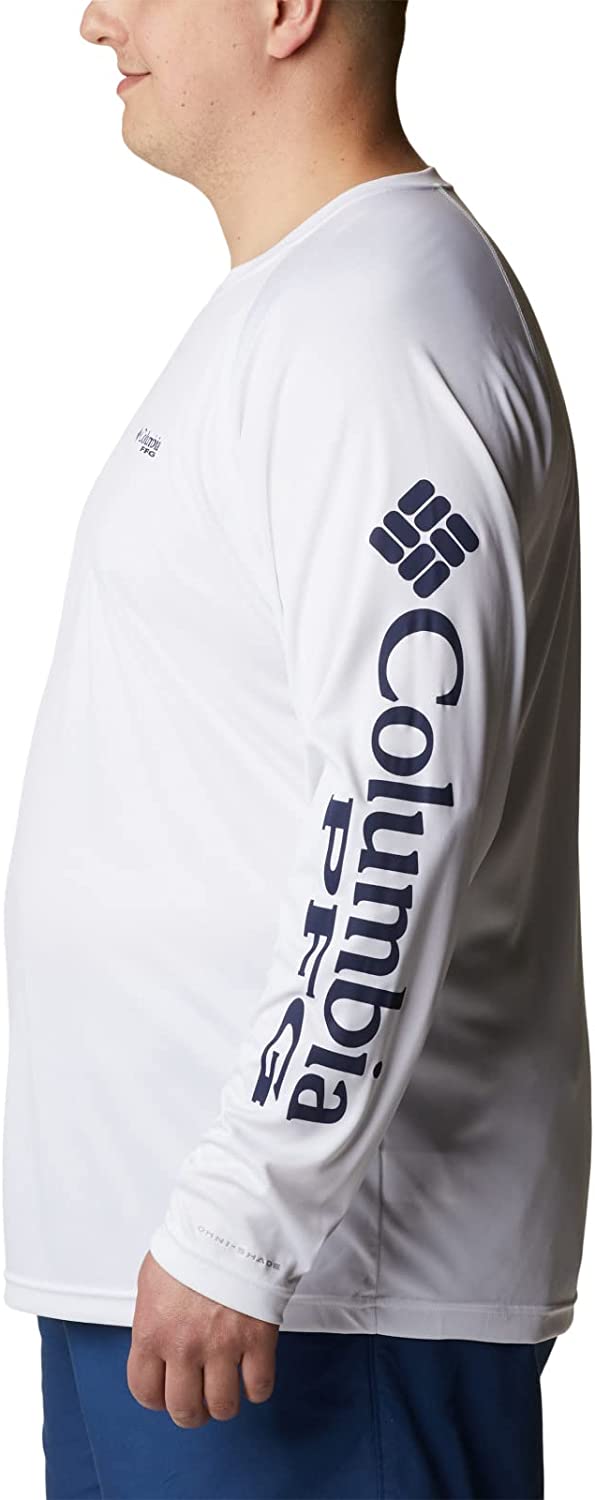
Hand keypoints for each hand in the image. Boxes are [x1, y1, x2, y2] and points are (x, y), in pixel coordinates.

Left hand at [128, 1250, 279, 1427]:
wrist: (232, 1222)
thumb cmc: (193, 1242)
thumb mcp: (152, 1280)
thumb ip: (153, 1318)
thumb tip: (157, 1338)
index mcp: (152, 1331)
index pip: (145, 1391)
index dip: (156, 1399)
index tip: (165, 1394)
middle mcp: (184, 1346)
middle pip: (184, 1410)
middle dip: (191, 1412)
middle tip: (198, 1402)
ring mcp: (222, 1347)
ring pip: (223, 1407)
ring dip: (224, 1404)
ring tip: (226, 1389)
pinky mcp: (257, 1341)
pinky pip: (259, 1387)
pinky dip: (256, 1387)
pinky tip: (252, 1374)